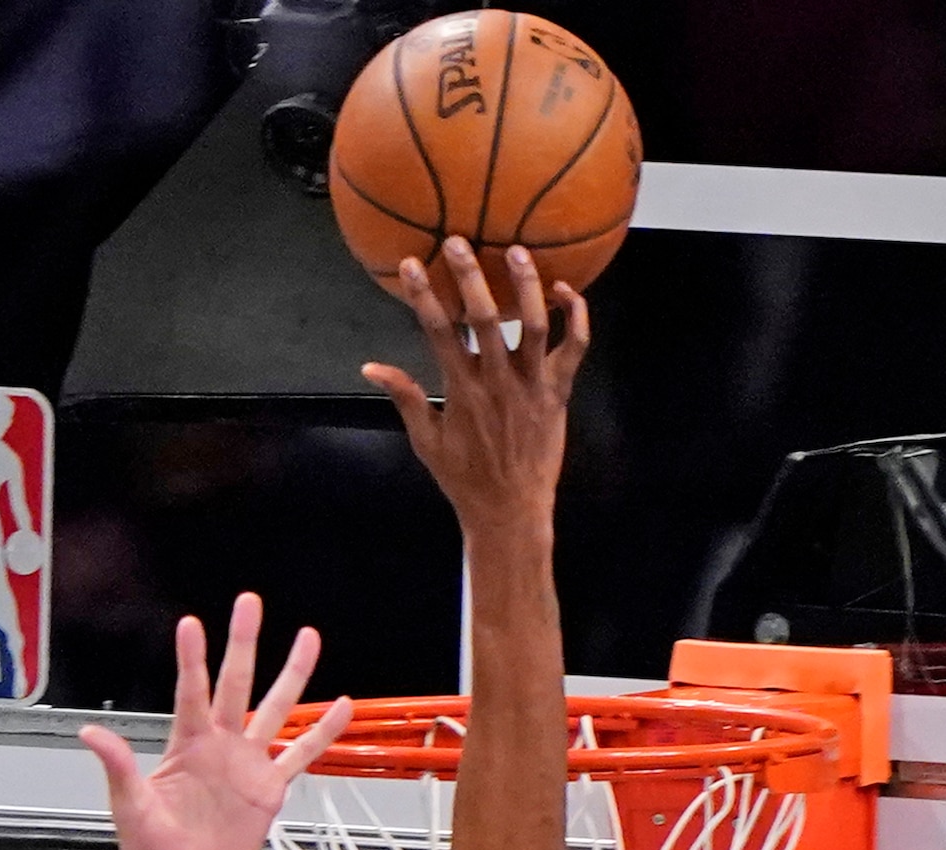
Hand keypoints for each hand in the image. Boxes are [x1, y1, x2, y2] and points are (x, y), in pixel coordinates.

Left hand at [88, 596, 351, 849]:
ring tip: (309, 638)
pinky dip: (321, 733)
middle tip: (250, 604)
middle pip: (236, 684)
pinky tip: (340, 708)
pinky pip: (300, 754)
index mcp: (187, 745)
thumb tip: (91, 733)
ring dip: (292, 674)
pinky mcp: (268, 790)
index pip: (192, 692)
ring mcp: (246, 764)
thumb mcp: (130, 806)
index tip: (192, 625)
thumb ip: (119, 766)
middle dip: (244, 643)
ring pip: (276, 708)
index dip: (193, 659)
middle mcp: (219, 745)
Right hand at [361, 242, 585, 541]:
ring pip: (535, 326)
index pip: (439, 331)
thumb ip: (405, 397)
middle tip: (458, 241)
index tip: (411, 263)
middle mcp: (499, 383)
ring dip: (526, 286)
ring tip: (516, 250)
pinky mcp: (559, 393)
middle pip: (486, 319)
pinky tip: (564, 289)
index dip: (423, 295)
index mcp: (462, 391)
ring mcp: (533, 386)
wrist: (512, 512)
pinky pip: (575, 348)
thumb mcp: (426, 441)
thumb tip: (370, 366)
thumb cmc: (465, 479)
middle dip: (470, 277)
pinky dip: (575, 316)